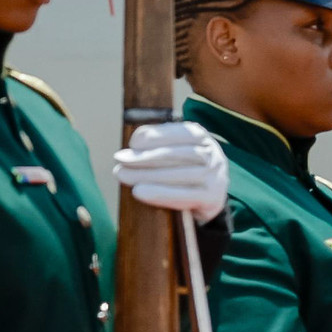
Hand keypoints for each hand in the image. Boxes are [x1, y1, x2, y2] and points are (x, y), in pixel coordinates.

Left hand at [112, 120, 228, 222]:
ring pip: (175, 174)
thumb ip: (160, 141)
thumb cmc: (188, 168)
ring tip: (122, 175)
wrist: (212, 197)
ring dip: (145, 175)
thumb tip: (136, 140)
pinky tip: (138, 192)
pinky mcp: (211, 198)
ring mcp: (213, 176)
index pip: (178, 132)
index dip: (155, 136)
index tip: (132, 142)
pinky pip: (181, 196)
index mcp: (201, 137)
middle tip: (119, 159)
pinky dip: (158, 193)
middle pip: (173, 154)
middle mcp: (210, 154)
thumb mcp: (179, 149)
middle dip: (143, 156)